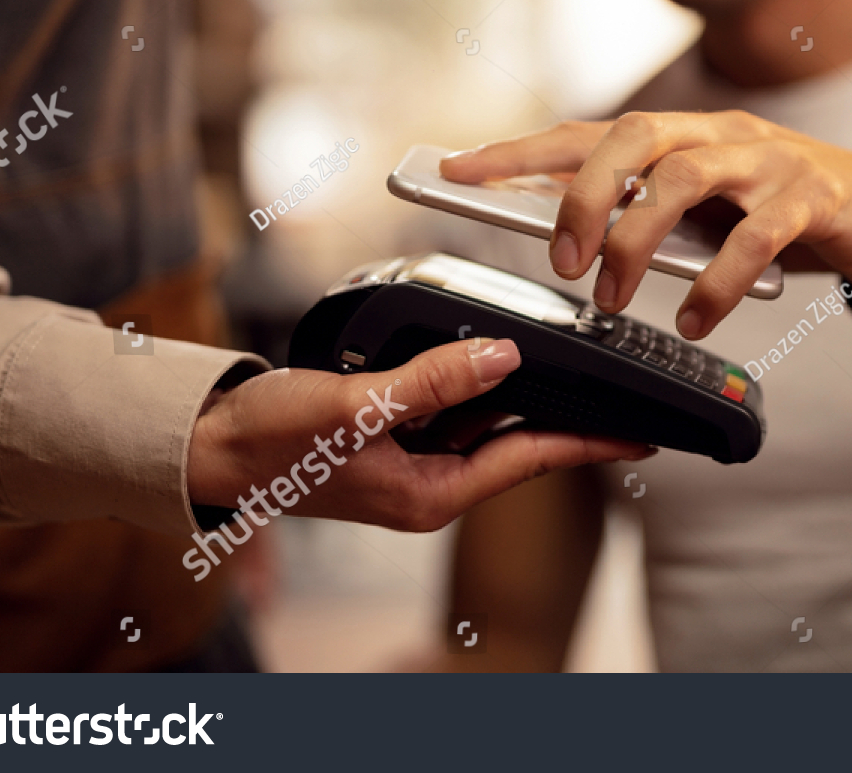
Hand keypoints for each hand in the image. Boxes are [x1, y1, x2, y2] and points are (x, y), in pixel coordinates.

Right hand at [187, 337, 654, 532]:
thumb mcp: (354, 407)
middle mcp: (429, 484)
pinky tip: (496, 359)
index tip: (641, 432)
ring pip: (488, 424)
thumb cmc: (268, 441)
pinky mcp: (392, 438)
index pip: (530, 460)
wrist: (210, 445)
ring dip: (526, 396)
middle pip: (519, 443)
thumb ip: (432, 382)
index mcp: (429, 494)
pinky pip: (453, 410)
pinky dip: (478, 384)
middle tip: (625, 392)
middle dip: (571, 417)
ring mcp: (411, 462)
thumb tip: (504, 358)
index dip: (590, 443)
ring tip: (581, 372)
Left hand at [440, 111, 851, 338]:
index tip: (454, 171)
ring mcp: (770, 159)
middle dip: (581, 195)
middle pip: (633, 137)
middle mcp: (722, 133)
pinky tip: (693, 320)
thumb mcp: (712, 216)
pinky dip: (714, 282)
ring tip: (610, 298)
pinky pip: (755, 235)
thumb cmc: (788, 218)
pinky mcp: (815, 195)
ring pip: (684, 178)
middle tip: (559, 262)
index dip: (520, 150)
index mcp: (687, 135)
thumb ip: (655, 218)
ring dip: (635, 241)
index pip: (590, 132)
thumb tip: (571, 239)